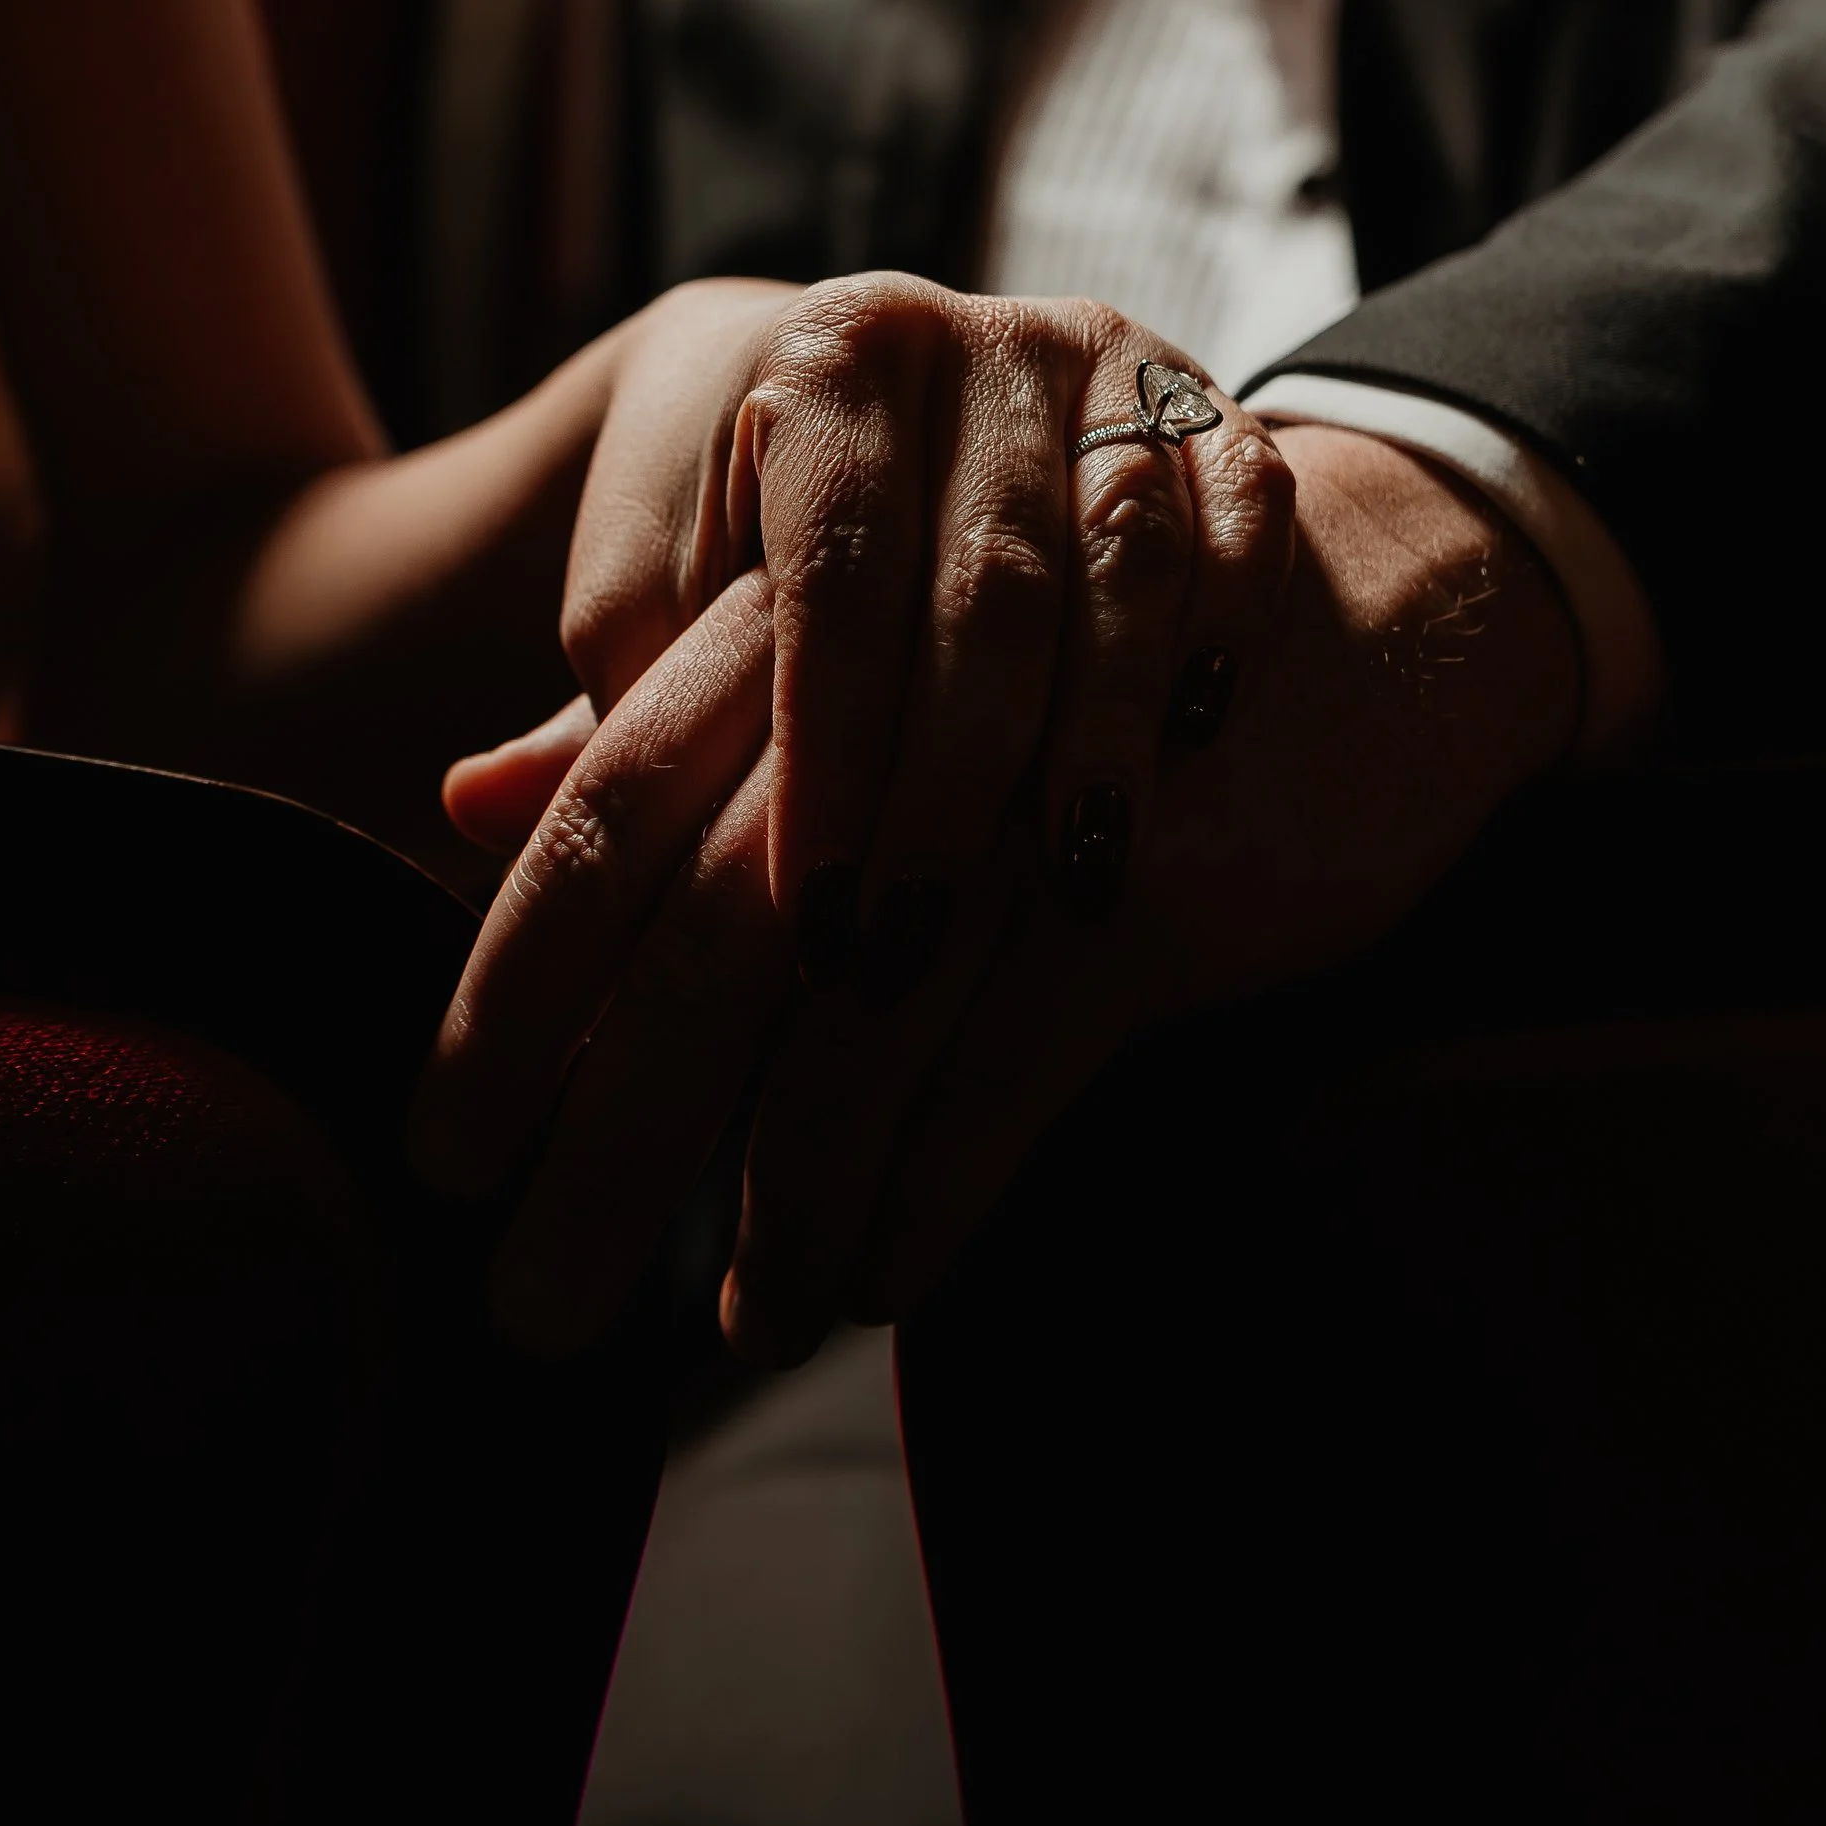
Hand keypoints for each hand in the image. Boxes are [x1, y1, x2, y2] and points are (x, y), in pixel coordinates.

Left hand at [414, 283, 1577, 1354]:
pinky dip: (947, 1175)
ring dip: (802, 1172)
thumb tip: (459, 805)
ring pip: (881, 996)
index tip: (446, 1146)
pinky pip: (1034, 1038)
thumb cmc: (1056, 617)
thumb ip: (658, 711)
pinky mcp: (1173, 843)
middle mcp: (909, 609)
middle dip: (624, 1126)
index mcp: (799, 509)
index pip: (616, 794)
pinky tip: (881, 1280)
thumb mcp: (847, 631)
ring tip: (731, 1316)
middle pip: (731, 912)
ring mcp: (1052, 722)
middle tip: (530, 1296)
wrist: (1379, 583)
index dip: (522, 982)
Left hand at [450, 274, 1291, 940]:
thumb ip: (595, 700)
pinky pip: (1242, 520)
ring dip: (1097, 738)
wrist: (913, 377)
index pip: (829, 568)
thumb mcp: (663, 583)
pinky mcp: (1207, 401)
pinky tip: (1187, 753)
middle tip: (915, 951)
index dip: (823, 751)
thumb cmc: (759, 522)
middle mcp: (967, 334)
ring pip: (1125, 562)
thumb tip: (467, 815)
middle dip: (951, 788)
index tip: (807, 919)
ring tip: (1072, 890)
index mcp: (819, 356)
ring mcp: (1102, 360)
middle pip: (985, 584)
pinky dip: (1219, 633)